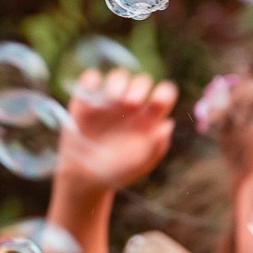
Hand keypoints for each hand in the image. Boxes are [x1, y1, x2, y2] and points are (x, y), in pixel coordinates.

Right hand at [55, 69, 177, 194]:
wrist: (85, 176)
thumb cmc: (118, 170)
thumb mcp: (141, 163)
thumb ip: (157, 146)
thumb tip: (167, 124)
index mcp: (150, 117)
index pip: (163, 94)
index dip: (163, 93)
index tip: (157, 102)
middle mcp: (132, 104)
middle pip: (141, 81)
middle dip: (139, 87)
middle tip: (131, 104)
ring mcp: (109, 100)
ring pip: (118, 76)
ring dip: (118, 82)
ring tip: (113, 100)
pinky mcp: (86, 98)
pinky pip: (91, 79)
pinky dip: (91, 80)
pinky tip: (92, 95)